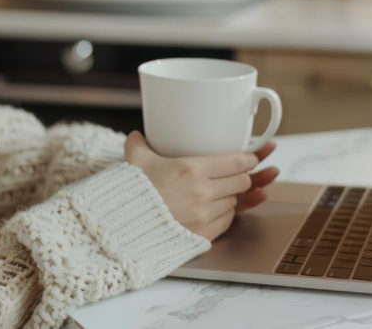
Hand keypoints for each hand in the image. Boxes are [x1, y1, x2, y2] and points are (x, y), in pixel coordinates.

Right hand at [124, 132, 278, 239]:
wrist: (120, 228)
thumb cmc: (130, 194)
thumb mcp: (135, 162)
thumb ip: (139, 145)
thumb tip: (136, 136)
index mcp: (191, 169)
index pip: (238, 162)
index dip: (248, 159)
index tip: (250, 158)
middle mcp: (202, 192)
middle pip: (242, 182)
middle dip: (241, 177)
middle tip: (234, 175)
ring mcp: (205, 215)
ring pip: (235, 202)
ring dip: (231, 197)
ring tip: (216, 193)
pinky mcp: (203, 235)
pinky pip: (226, 221)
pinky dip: (223, 215)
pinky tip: (212, 210)